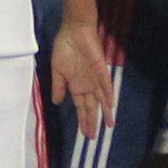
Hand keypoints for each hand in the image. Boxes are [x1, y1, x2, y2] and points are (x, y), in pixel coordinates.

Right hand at [48, 17, 116, 135]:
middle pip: (91, 107)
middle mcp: (87, 85)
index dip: (82, 120)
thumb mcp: (57, 70)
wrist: (73, 30)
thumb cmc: (64, 48)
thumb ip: (58, 86)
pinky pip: (105, 83)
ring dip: (104, 112)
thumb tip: (56, 103)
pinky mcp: (100, 68)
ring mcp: (95, 78)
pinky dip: (107, 93)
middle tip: (93, 137)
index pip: (81, 107)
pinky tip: (110, 104)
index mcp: (76, 86)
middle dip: (92, 121)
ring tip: (108, 126)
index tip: (84, 134)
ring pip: (101, 99)